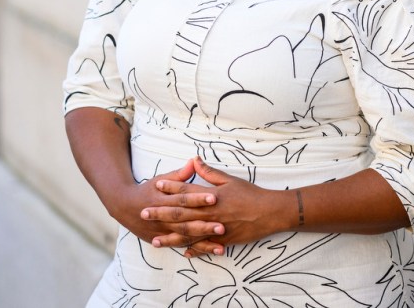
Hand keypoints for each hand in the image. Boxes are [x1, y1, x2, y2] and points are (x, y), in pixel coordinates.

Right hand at [103, 160, 223, 246]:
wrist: (124, 207)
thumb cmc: (147, 190)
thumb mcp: (160, 180)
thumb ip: (179, 174)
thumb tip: (194, 161)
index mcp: (163, 200)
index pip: (183, 199)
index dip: (198, 198)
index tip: (214, 198)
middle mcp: (162, 219)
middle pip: (185, 222)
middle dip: (204, 225)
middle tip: (222, 226)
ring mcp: (162, 232)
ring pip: (185, 238)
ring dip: (203, 242)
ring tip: (221, 246)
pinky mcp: (163, 241)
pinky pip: (183, 246)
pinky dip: (197, 250)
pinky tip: (212, 252)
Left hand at [141, 157, 292, 257]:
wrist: (270, 212)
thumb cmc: (251, 194)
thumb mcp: (230, 180)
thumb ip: (210, 172)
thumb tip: (195, 160)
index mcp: (211, 196)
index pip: (186, 191)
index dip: (171, 187)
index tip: (156, 185)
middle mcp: (210, 213)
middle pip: (181, 213)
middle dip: (161, 213)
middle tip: (144, 213)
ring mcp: (215, 228)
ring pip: (189, 234)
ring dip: (171, 237)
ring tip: (155, 240)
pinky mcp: (223, 239)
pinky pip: (205, 246)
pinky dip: (194, 250)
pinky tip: (183, 253)